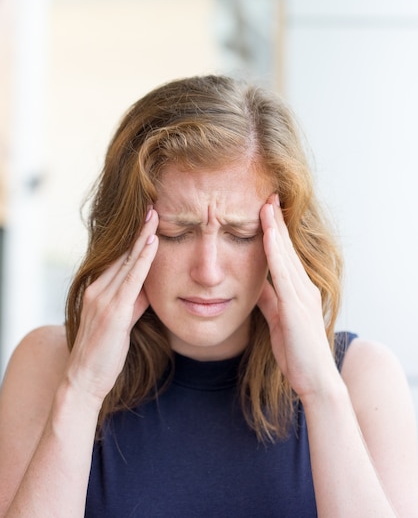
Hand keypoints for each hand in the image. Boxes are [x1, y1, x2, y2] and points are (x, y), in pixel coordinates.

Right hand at [65, 209, 158, 407]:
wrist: (84, 380)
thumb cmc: (104, 353)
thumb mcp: (122, 321)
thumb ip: (133, 301)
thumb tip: (148, 287)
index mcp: (97, 290)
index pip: (119, 258)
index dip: (134, 239)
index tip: (147, 220)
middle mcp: (97, 289)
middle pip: (122, 254)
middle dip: (138, 230)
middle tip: (152, 206)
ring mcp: (103, 299)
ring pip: (127, 261)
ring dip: (142, 237)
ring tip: (154, 215)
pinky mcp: (113, 311)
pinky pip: (132, 279)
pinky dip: (143, 259)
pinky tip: (152, 244)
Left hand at [258, 195, 339, 401]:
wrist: (315, 379)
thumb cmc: (296, 351)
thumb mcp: (277, 320)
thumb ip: (269, 300)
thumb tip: (256, 283)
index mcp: (298, 290)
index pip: (283, 254)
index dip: (274, 231)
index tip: (265, 210)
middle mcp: (303, 287)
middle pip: (286, 248)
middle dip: (276, 221)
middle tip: (267, 195)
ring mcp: (302, 295)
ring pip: (285, 255)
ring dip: (275, 230)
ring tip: (266, 205)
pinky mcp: (297, 306)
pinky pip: (283, 274)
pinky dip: (275, 253)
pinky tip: (268, 237)